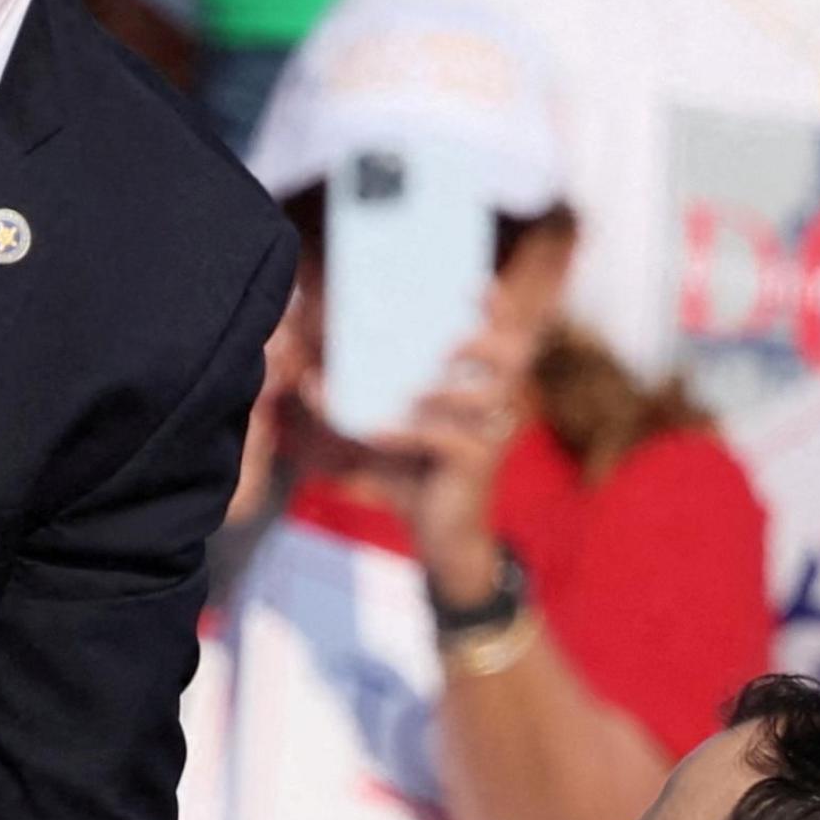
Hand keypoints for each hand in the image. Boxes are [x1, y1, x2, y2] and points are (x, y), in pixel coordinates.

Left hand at [358, 295, 539, 604]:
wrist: (439, 535)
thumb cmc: (414, 471)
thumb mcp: (384, 431)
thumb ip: (352, 403)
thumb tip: (308, 377)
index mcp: (476, 384)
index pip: (499, 337)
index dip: (495, 309)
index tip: (475, 284)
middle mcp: (491, 404)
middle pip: (511, 357)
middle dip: (484, 341)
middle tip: (449, 340)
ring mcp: (487, 435)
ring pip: (485, 397)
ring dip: (448, 388)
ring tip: (416, 390)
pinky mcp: (473, 466)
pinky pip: (444, 441)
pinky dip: (407, 432)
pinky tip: (376, 430)